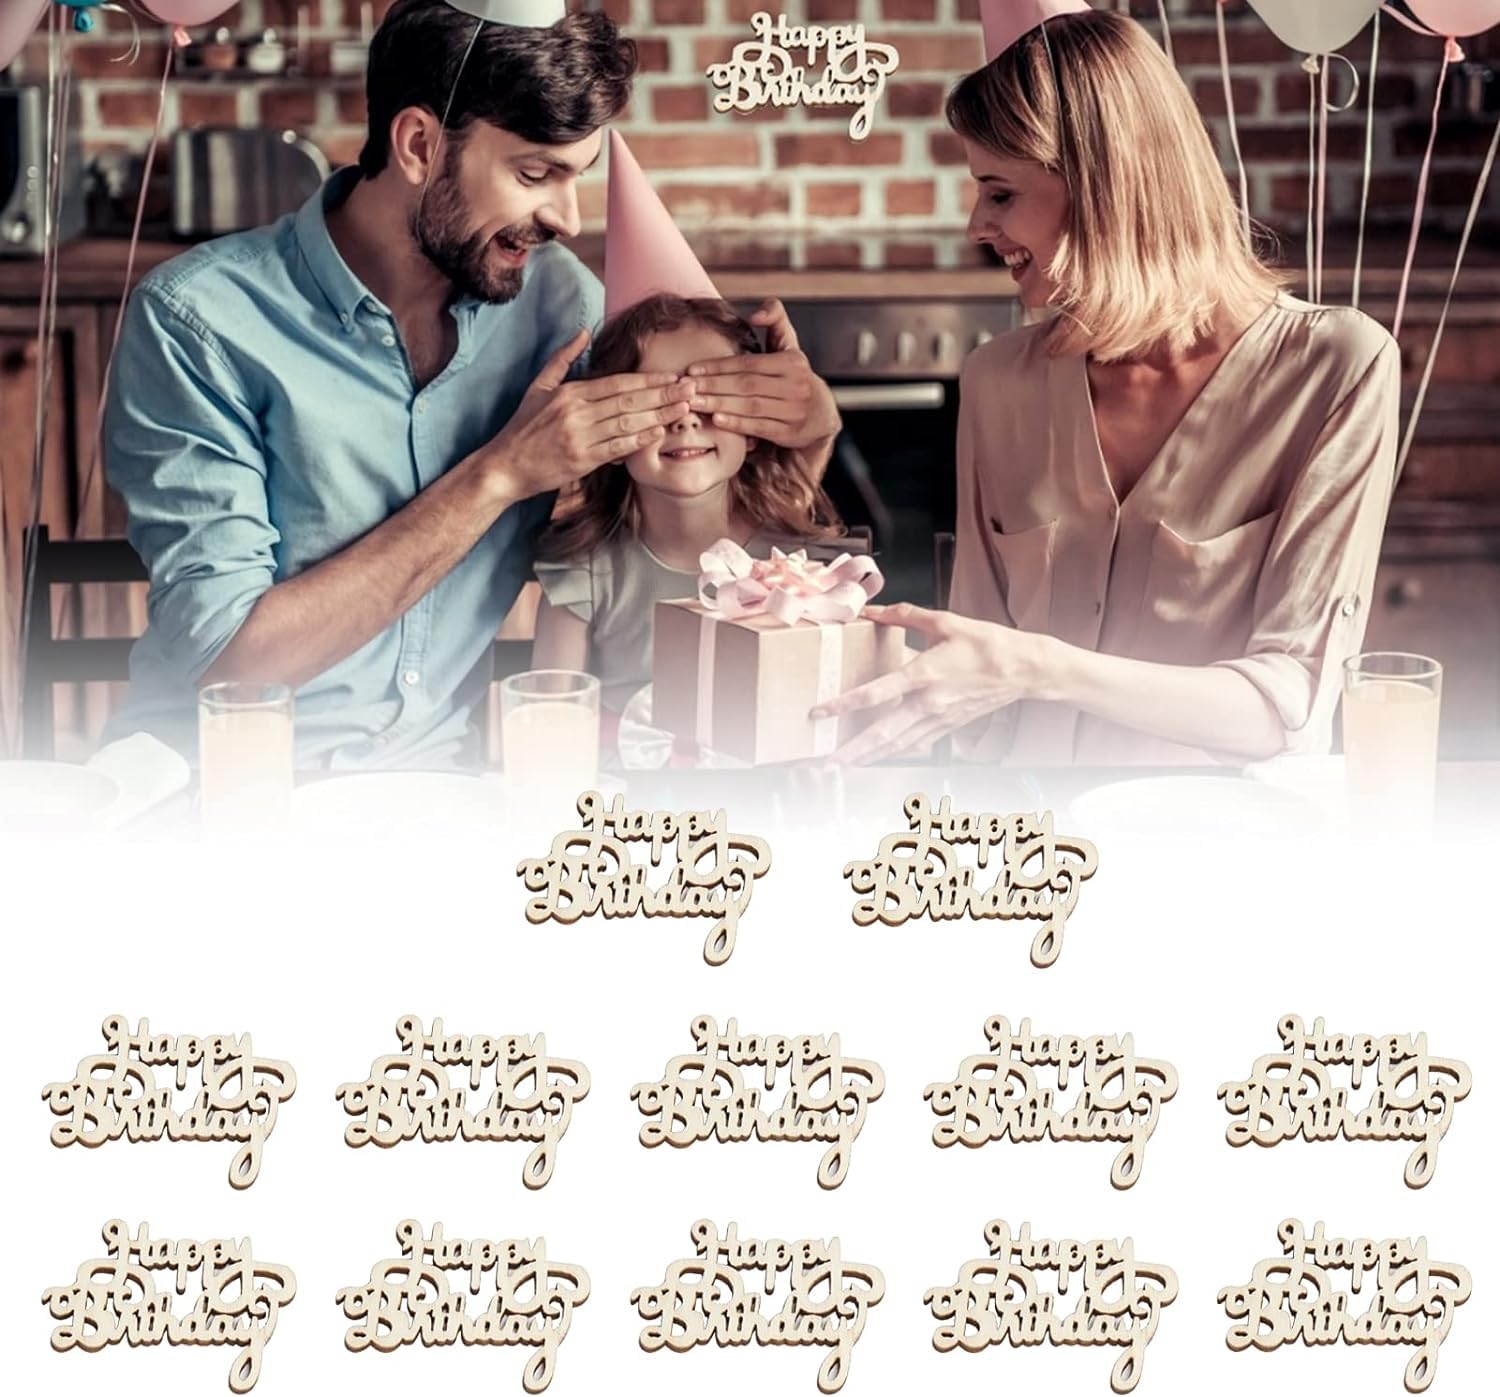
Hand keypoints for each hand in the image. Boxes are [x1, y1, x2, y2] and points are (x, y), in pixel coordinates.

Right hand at [484, 329, 696, 498]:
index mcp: (570, 393)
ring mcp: (580, 437)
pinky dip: (640, 440)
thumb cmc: (523, 427)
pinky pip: (617, 448)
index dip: (648, 379)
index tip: (672, 376)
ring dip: (659, 415)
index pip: (617, 383)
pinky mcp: (581, 461)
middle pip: (628, 401)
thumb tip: (583, 332)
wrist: (506, 466)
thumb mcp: (538, 386)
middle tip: (690, 388)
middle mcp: (577, 413)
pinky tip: (660, 432)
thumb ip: (562, 358)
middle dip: (662, 394)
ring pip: (627, 423)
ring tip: (683, 408)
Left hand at [683, 299, 840, 456]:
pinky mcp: (789, 432)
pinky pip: (759, 427)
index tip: (693, 369)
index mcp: (792, 362)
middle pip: (747, 385)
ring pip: (751, 406)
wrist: (822, 415)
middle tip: (687, 388)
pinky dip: (737, 424)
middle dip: (713, 386)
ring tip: (694, 404)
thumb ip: (776, 319)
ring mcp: (794, 411)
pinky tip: (717, 420)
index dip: (719, 366)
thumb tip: (755, 314)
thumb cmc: (795, 377)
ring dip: (720, 405)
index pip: (749, 363)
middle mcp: (795, 386)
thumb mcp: (790, 345)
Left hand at [810, 602, 1047, 763]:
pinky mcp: (948, 726)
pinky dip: (894, 752)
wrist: (1023, 669)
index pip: (876, 693)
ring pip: (897, 744)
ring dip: (869, 757)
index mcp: (924, 674)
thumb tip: (872, 610)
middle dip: (853, 749)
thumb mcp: (945, 622)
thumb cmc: (987, 643)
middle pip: (883, 732)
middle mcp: (928, 702)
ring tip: (844, 766)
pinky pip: (916, 744)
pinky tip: (878, 758)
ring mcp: (939, 718)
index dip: (845, 704)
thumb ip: (905, 615)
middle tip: (826, 762)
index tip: (820, 712)